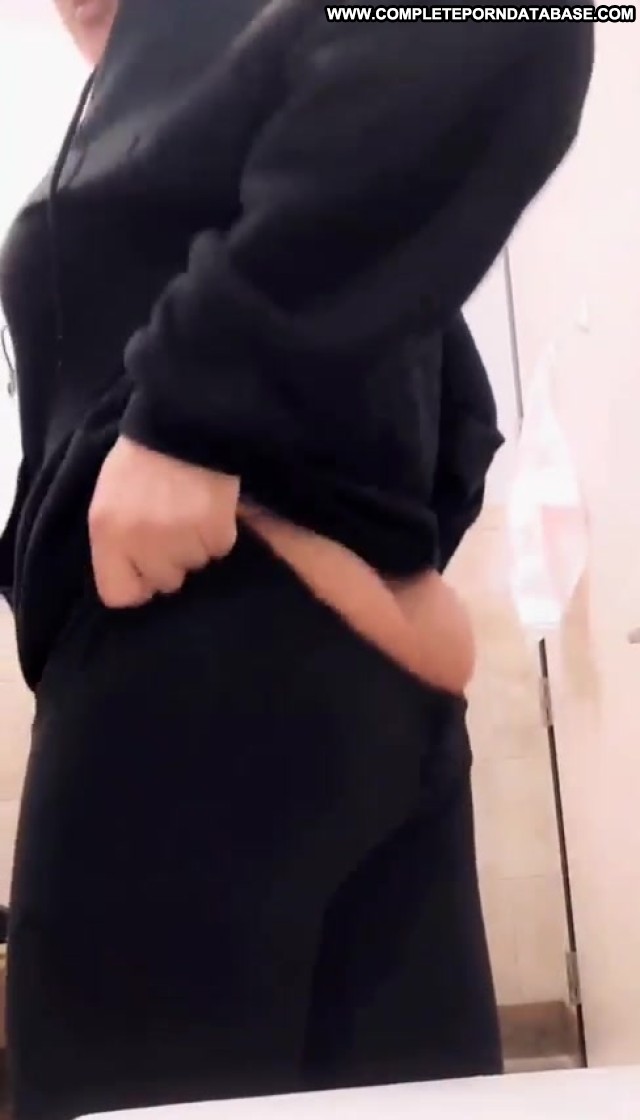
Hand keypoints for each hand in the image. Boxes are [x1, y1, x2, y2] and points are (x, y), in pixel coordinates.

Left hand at [89, 437, 239, 607]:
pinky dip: (219, 531)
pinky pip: (219, 548)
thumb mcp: (109, 496)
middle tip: (174, 528)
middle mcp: (141, 541)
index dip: (137, 585)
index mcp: (108, 532)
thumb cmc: (142, 457)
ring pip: (195, 565)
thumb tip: (134, 576)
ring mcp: (180, 537)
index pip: (119, 594)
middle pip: (165, 581)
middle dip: (172, 561)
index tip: (146, 571)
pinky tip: (210, 505)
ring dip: (197, 544)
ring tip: (191, 510)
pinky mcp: (214, 528)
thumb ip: (115, 540)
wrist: (184, 419)